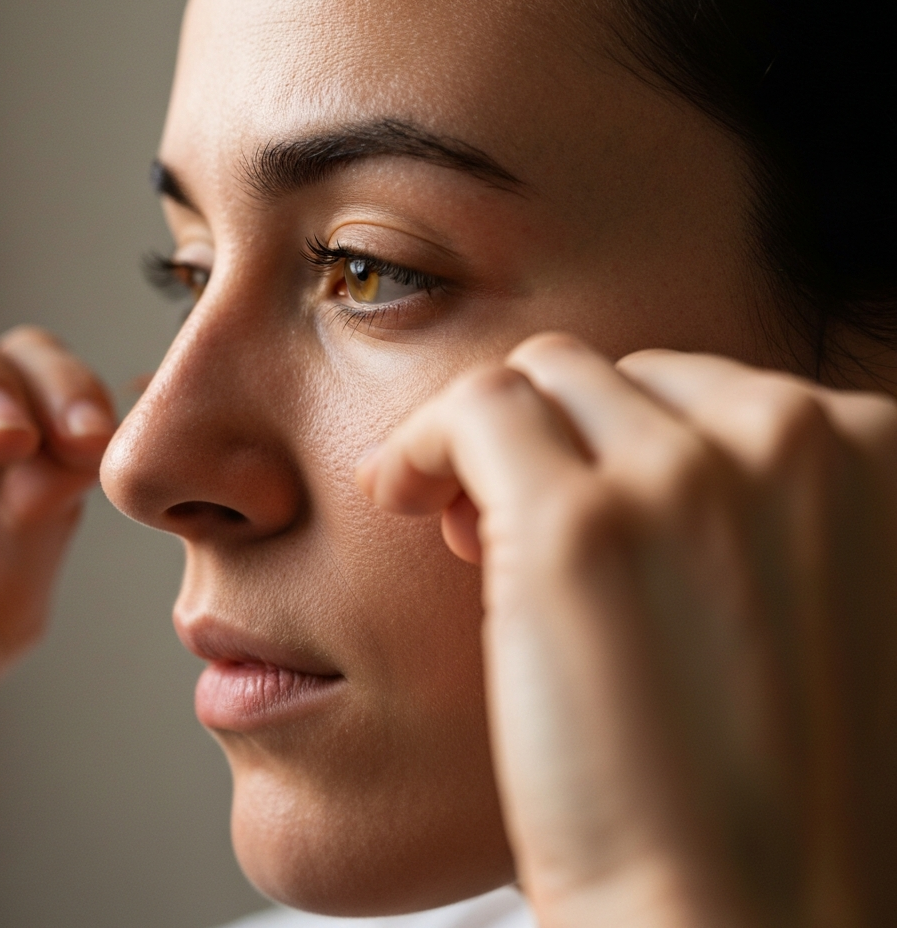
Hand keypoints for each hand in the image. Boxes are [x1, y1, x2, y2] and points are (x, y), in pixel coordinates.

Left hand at [358, 333, 896, 927]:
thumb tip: (628, 456)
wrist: (756, 926)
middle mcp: (800, 439)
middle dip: (564, 440)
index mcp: (877, 455)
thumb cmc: (777, 794)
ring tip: (465, 528)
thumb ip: (755, 514)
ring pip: (545, 377)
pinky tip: (400, 494)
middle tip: (511, 530)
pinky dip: (426, 438)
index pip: (706, 391)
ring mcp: (689, 475)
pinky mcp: (578, 525)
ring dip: (495, 439)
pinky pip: (476, 405)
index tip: (586, 514)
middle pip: (622, 378)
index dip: (628, 449)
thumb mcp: (815, 605)